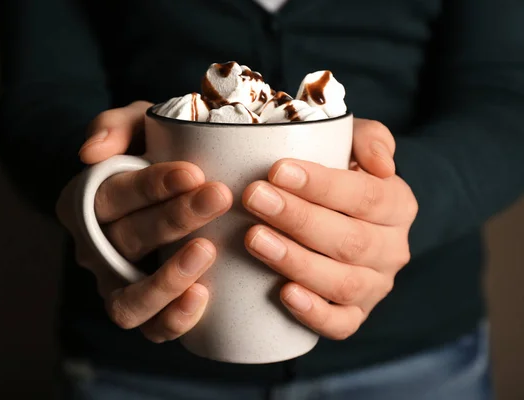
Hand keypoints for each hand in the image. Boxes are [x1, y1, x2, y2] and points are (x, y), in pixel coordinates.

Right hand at [56, 101, 232, 342]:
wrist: (177, 189)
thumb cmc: (156, 152)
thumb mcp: (138, 125)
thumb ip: (115, 125)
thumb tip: (90, 153)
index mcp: (87, 200)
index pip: (112, 195)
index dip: (150, 187)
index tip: (193, 172)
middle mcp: (95, 247)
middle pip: (127, 238)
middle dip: (175, 218)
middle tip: (218, 196)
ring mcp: (117, 283)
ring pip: (129, 297)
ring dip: (168, 277)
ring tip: (208, 250)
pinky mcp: (146, 310)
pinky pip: (150, 327)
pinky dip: (172, 318)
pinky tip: (203, 295)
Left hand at [242, 119, 417, 339]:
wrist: (341, 216)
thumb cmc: (339, 175)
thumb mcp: (355, 145)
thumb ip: (370, 139)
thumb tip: (381, 164)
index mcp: (397, 205)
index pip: (365, 196)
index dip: (322, 185)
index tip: (277, 170)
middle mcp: (392, 249)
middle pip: (350, 240)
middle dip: (298, 219)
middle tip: (254, 198)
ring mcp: (374, 287)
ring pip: (342, 282)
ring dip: (296, 261)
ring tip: (254, 238)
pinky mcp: (354, 315)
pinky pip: (341, 324)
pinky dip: (314, 313)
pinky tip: (284, 294)